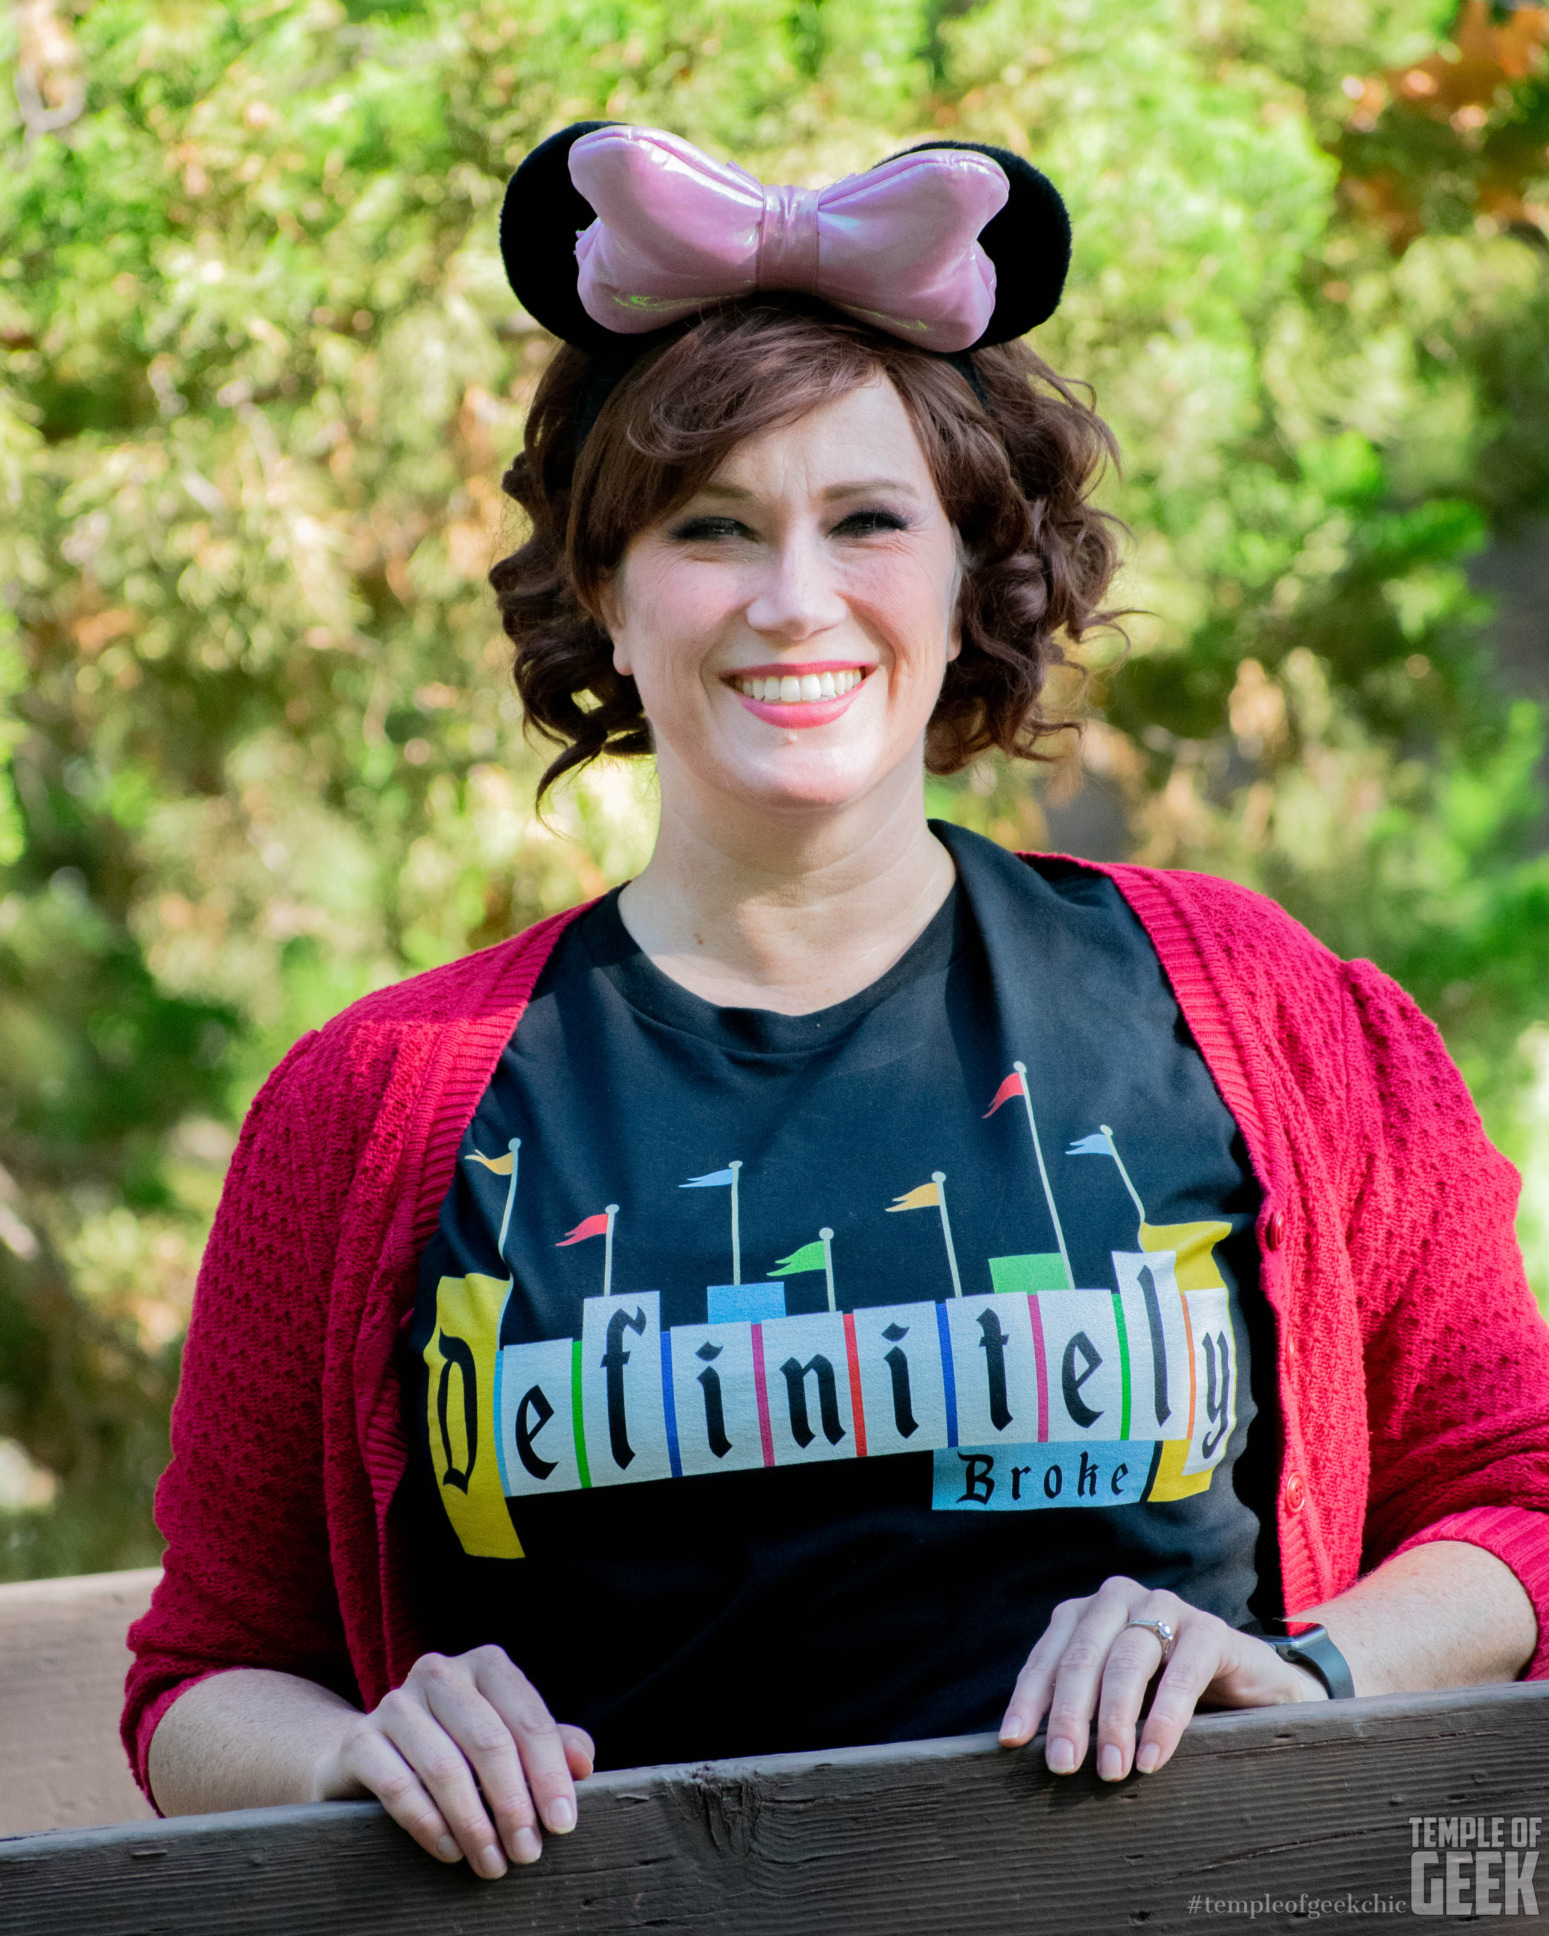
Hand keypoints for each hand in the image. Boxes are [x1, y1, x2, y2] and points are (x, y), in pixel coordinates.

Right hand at [311, 1645, 594, 1878]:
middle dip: (514, 1804)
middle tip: (528, 1852)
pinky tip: (451, 1851)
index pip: (528, 1718)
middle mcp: (440, 1673)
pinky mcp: (360, 1740)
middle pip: (489, 1741)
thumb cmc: (456, 1747)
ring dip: (475, 1824)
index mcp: (485, 1665)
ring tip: (493, 1862)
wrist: (368, 1754)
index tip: (563, 1824)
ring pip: (445, 1767)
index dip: (550, 1774)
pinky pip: (399, 1786)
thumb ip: (550, 1745)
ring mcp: (396, 1703)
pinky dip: (430, 1824)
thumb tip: (583, 1764)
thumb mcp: (506, 1740)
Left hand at [998, 1576, 1325, 1780]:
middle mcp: (1119, 1600)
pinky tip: (1152, 1757)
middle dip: (1069, 1713)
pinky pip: (1182, 1672)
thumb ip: (1081, 1712)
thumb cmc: (1165, 1699)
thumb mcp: (1115, 1702)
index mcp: (1085, 1614)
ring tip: (1111, 1771)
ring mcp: (1166, 1607)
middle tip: (1062, 1765)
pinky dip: (1164, 1718)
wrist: (1251, 1691)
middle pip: (1083, 1655)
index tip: (1013, 1743)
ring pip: (1127, 1660)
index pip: (1048, 1656)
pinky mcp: (1209, 1629)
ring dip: (1115, 1719)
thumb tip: (1033, 1754)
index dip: (1029, 1699)